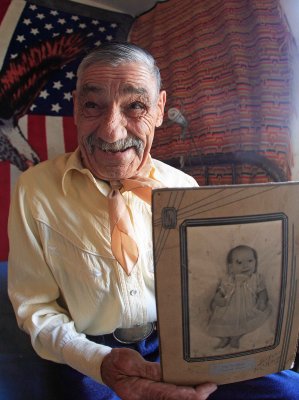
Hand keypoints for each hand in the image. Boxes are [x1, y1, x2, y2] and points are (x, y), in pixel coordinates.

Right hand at [101, 347, 216, 399]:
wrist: (106, 368)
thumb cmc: (118, 363)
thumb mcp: (132, 363)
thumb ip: (150, 370)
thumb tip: (168, 373)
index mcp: (142, 392)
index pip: (170, 395)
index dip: (189, 394)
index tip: (204, 389)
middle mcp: (147, 399)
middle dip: (194, 396)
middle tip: (211, 386)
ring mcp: (149, 398)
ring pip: (174, 399)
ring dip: (189, 395)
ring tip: (205, 386)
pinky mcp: (151, 394)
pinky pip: (169, 396)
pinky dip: (181, 392)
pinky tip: (191, 386)